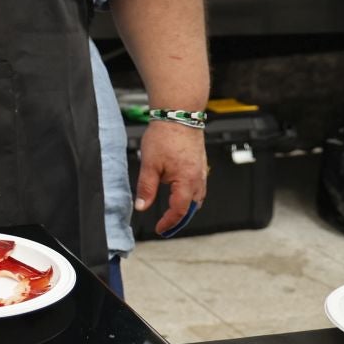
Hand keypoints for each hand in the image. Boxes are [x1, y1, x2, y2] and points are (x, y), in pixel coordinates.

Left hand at [135, 121, 208, 235]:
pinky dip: (191, 196)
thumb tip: (141, 207)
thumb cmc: (165, 136)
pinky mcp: (200, 164)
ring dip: (186, 209)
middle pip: (191, 208)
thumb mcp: (149, 164)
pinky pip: (199, 187)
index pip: (179, 211)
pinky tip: (181, 194)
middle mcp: (198, 179)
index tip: (159, 229)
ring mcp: (202, 171)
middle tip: (166, 227)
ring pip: (197, 198)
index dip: (169, 223)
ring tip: (173, 215)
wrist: (178, 114)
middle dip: (179, 220)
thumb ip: (146, 188)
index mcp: (186, 181)